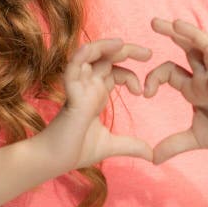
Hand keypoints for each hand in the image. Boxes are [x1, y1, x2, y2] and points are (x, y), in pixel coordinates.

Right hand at [41, 38, 153, 172]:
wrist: (55, 162)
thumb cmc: (75, 151)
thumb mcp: (111, 145)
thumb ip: (131, 145)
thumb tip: (152, 155)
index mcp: (96, 94)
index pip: (114, 71)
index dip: (131, 75)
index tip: (144, 92)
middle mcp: (88, 86)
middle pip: (105, 57)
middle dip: (126, 51)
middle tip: (149, 53)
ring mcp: (79, 88)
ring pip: (89, 56)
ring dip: (104, 46)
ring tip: (122, 44)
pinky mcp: (70, 95)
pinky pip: (72, 69)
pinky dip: (79, 57)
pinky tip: (88, 48)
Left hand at [145, 18, 207, 164]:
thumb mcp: (195, 138)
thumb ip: (173, 145)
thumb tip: (152, 158)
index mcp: (194, 87)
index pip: (168, 71)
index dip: (154, 77)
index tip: (145, 93)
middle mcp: (205, 77)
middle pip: (187, 48)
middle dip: (171, 34)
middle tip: (153, 21)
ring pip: (207, 49)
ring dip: (193, 35)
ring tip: (177, 24)